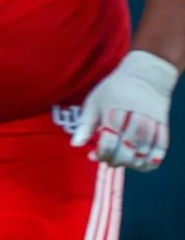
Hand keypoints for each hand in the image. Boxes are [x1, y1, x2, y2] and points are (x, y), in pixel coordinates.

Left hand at [71, 49, 176, 170]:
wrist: (146, 75)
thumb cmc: (115, 88)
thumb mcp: (94, 102)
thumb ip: (85, 125)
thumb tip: (75, 145)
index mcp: (114, 114)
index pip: (108, 143)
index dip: (101, 154)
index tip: (95, 155)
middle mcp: (135, 121)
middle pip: (126, 151)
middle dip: (115, 161)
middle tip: (107, 160)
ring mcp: (152, 125)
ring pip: (143, 153)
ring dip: (131, 163)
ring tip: (122, 161)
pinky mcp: (164, 127)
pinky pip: (160, 150)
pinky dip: (151, 161)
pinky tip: (141, 164)